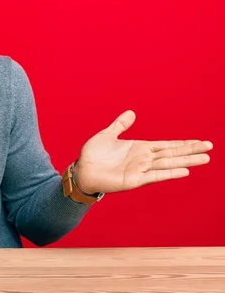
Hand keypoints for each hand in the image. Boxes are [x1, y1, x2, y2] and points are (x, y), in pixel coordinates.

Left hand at [75, 110, 212, 193]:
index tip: (199, 141)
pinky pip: (154, 176)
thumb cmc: (93, 155)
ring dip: (186, 161)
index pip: (166, 145)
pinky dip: (168, 173)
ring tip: (205, 158)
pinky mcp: (134, 180)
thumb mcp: (107, 135)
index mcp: (139, 148)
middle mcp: (143, 159)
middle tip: (210, 147)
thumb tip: (131, 112)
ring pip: (168, 164)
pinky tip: (183, 171)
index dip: (182, 143)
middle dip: (190, 150)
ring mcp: (140, 170)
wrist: (81, 171)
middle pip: (172, 154)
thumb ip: (120, 125)